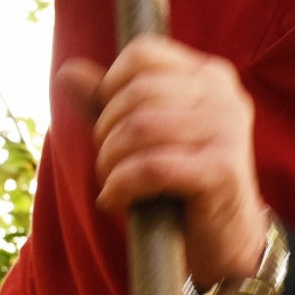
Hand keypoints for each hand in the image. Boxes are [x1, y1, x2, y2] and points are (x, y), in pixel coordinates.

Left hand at [57, 37, 269, 286]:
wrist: (227, 240)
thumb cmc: (182, 185)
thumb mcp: (145, 138)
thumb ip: (109, 104)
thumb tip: (67, 71)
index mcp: (211, 76)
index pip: (143, 54)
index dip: (111, 86)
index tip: (111, 123)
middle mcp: (224, 96)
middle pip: (137, 93)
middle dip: (107, 132)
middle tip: (109, 164)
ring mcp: (228, 131)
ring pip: (140, 128)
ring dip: (111, 162)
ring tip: (112, 184)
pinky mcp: (223, 170)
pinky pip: (151, 167)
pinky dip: (121, 186)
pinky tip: (117, 201)